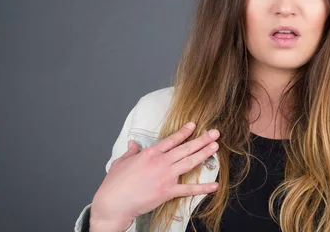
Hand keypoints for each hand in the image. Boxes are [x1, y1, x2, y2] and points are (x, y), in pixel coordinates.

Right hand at [90, 122, 220, 230]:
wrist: (113, 203)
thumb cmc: (115, 183)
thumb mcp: (121, 162)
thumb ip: (131, 152)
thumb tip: (133, 143)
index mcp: (150, 153)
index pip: (171, 139)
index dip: (184, 132)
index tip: (194, 125)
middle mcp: (160, 162)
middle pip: (185, 148)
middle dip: (202, 139)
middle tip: (215, 133)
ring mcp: (165, 176)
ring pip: (189, 163)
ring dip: (204, 154)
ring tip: (215, 147)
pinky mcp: (167, 192)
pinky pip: (188, 189)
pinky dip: (203, 188)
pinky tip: (214, 185)